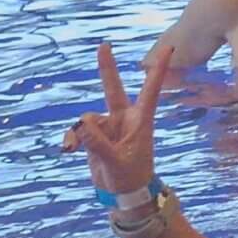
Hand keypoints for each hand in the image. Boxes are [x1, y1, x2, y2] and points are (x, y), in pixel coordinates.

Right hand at [66, 42, 171, 195]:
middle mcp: (124, 118)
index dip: (158, 69)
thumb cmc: (130, 176)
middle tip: (105, 44)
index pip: (151, 89)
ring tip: (74, 150)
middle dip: (107, 68)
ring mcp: (109, 126)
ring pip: (87, 118)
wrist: (124, 193)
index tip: (169, 47)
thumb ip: (98, 144)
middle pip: (114, 89)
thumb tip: (81, 124)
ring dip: (78, 133)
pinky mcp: (95, 136)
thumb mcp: (115, 161)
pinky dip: (72, 140)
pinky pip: (78, 131)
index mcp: (141, 120)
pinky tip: (67, 151)